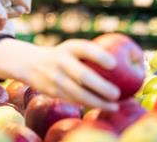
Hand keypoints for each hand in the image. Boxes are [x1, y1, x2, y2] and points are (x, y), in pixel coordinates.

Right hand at [0, 39, 120, 110]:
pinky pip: (73, 100)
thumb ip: (92, 54)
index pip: (85, 49)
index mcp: (69, 47)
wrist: (29, 63)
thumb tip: (127, 61)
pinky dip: (89, 105)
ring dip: (97, 102)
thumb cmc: (63, 55)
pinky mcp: (53, 92)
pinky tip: (104, 108)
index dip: (99, 55)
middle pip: (81, 75)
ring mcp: (55, 78)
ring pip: (77, 93)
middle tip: (117, 93)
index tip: (114, 64)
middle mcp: (60, 61)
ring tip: (115, 106)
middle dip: (100, 86)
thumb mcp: (72, 48)